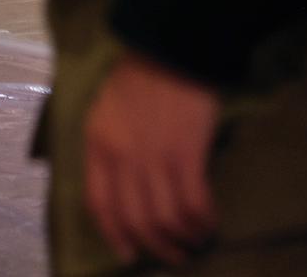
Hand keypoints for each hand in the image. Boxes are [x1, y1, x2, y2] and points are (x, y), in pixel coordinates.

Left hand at [84, 52, 219, 266]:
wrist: (168, 51)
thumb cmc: (136, 80)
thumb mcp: (104, 113)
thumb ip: (107, 150)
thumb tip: (118, 189)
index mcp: (96, 145)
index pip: (99, 203)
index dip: (114, 234)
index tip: (128, 253)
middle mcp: (121, 156)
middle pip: (134, 219)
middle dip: (155, 246)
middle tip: (172, 255)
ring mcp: (153, 156)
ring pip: (165, 218)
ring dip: (182, 237)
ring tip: (194, 241)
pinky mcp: (186, 154)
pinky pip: (193, 203)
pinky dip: (202, 220)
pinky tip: (209, 222)